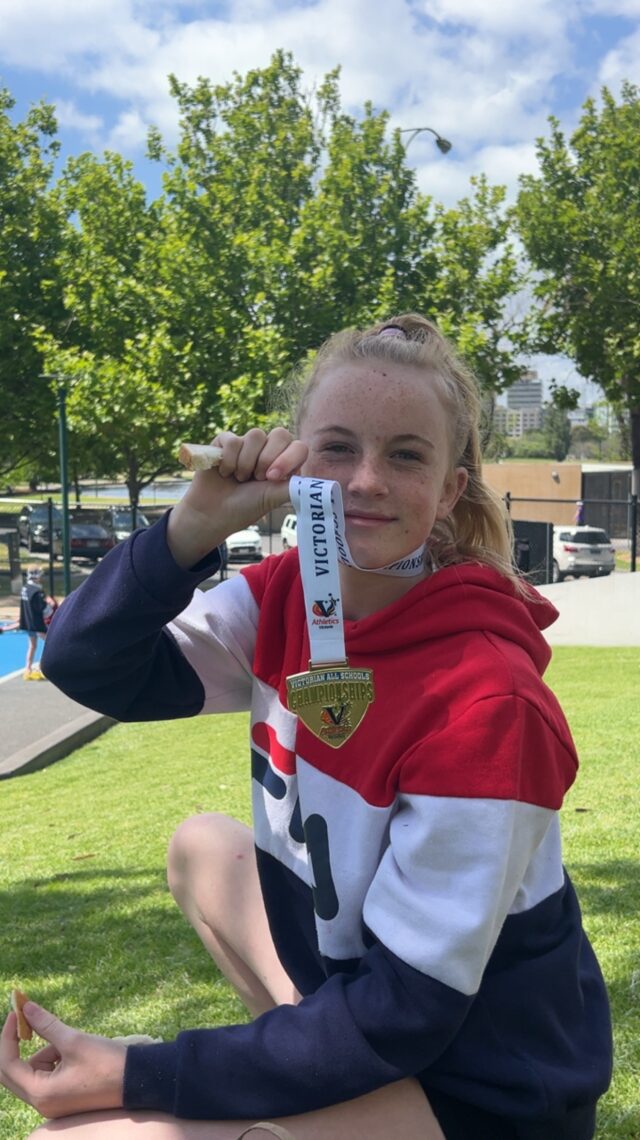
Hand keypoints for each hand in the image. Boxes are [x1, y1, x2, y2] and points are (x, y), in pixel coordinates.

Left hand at [0, 1001, 125, 1119]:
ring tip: (71, 1044)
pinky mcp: (62, 1100)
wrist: (138, 1081)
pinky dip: (54, 1060)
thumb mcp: (74, 1040)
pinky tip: (74, 1053)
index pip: (8, 1065)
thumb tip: (25, 1007)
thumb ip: (46, 1024)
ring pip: (33, 1072)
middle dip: (19, 1045)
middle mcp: (42, 1104)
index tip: (16, 1013)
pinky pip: (47, 1076)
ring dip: (44, 1052)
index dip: (8, 1037)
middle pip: (13, 1073)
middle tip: (26, 1020)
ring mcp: (52, 1104)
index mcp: (41, 1093)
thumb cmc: (106, 1062)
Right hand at [169, 426, 307, 568]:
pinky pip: (232, 439)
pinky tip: (224, 472)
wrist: (214, 514)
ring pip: (255, 434)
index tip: (272, 478)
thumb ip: (296, 486)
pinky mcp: (225, 441)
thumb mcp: (274, 497)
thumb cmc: (246, 507)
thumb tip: (326, 486)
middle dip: (267, 459)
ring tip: (239, 478)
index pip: (299, 446)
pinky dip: (228, 459)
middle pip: (280, 433)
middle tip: (256, 479)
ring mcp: (247, 444)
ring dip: (246, 462)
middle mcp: (268, 450)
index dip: (287, 458)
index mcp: (285, 462)